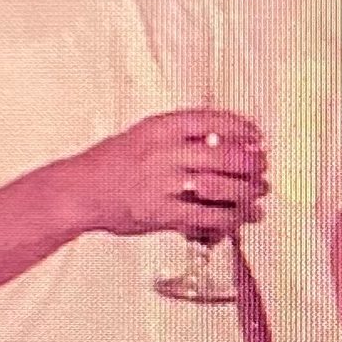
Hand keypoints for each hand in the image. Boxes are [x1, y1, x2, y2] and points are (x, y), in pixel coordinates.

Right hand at [61, 109, 267, 238]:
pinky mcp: (160, 213)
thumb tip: (225, 139)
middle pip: (224, 155)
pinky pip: (204, 217)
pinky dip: (227, 220)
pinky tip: (239, 221)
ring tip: (258, 197)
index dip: (242, 129)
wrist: (79, 190)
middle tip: (262, 170)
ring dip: (246, 194)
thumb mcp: (147, 134)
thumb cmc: (112, 162)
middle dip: (251, 165)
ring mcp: (162, 182)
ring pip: (219, 187)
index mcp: (162, 126)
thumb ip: (182, 136)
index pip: (213, 120)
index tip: (257, 136)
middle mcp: (164, 151)